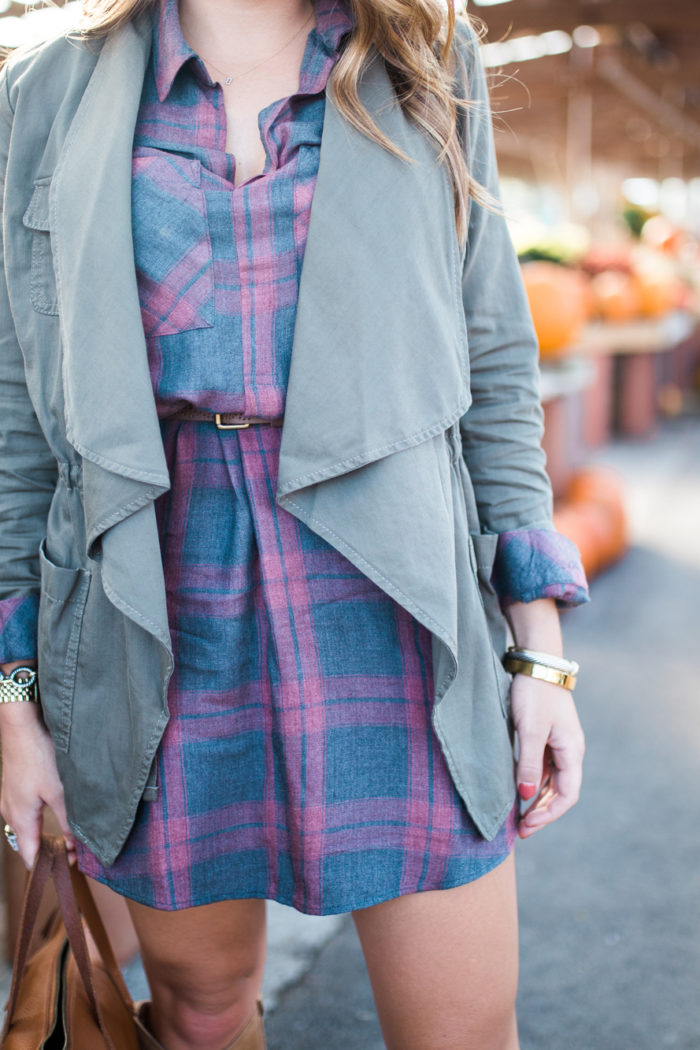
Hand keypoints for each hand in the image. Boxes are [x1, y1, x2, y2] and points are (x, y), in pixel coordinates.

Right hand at [0, 692, 76, 869]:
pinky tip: (56, 809)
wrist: (21, 725)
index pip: (29, 856)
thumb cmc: (38, 756)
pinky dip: (40, 817)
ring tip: (69, 834)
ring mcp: (9, 798)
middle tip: (74, 852)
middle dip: (50, 849)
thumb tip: (75, 846)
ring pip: (27, 825)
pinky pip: (25, 810)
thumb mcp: (59, 792)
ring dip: (46, 832)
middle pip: (28, 842)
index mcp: (20, 819)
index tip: (67, 868)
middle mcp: (10, 812)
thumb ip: (68, 821)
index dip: (47, 866)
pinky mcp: (14, 785)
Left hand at [510, 672, 584, 838]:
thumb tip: (526, 795)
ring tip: (518, 817)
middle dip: (542, 812)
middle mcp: (570, 752)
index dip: (549, 814)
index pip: (567, 795)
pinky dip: (533, 784)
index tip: (527, 825)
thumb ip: (529, 763)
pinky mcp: (547, 738)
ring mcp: (559, 745)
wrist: (537, 663)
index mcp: (572, 751)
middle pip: (560, 792)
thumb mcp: (530, 729)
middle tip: (519, 829)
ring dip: (537, 801)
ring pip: (551, 782)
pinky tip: (518, 792)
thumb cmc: (535, 693)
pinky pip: (543, 769)